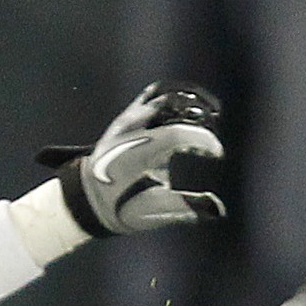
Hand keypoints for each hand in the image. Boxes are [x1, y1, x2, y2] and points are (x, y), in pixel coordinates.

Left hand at [37, 81, 225, 235]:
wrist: (87, 197)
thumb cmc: (121, 205)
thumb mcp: (152, 211)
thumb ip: (185, 207)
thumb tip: (217, 209)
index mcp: (137, 152)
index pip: (176, 134)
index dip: (203, 140)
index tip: (218, 154)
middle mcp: (132, 130)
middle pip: (172, 104)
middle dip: (200, 115)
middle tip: (214, 132)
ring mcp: (128, 119)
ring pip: (164, 94)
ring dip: (190, 102)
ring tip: (209, 115)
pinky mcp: (128, 116)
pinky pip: (154, 95)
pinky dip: (176, 98)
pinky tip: (191, 110)